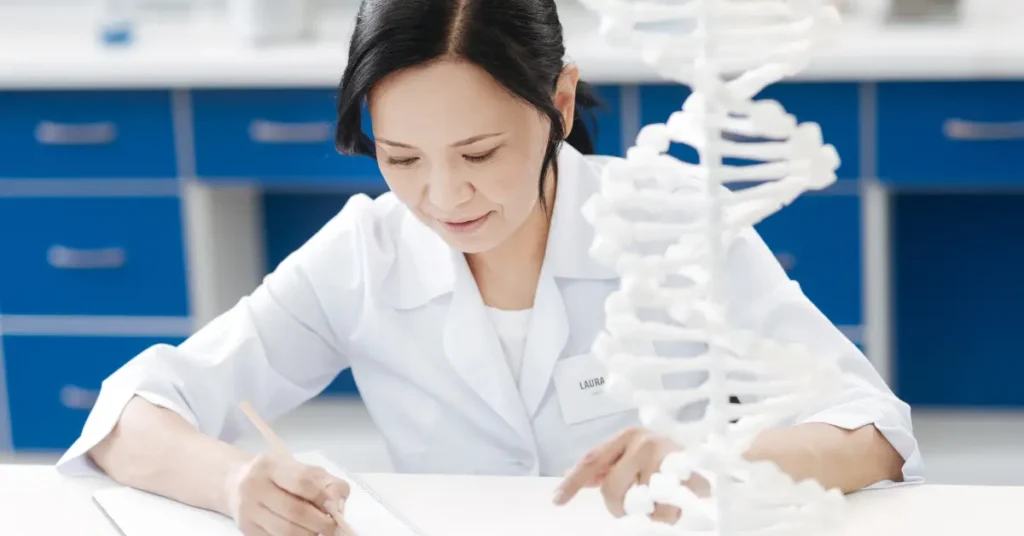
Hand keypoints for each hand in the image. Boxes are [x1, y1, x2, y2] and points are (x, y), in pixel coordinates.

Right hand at [225, 453, 354, 535]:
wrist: (235, 484)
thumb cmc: (276, 476)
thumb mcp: (299, 468)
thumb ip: (325, 482)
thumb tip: (339, 502)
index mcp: (269, 466)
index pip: (302, 482)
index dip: (323, 497)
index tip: (334, 506)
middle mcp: (254, 487)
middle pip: (295, 511)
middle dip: (320, 522)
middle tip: (332, 526)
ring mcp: (247, 511)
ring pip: (285, 531)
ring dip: (309, 534)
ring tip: (318, 531)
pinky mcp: (246, 530)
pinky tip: (303, 533)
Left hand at [553, 427, 684, 523]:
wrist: (710, 450)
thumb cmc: (664, 457)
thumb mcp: (633, 454)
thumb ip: (607, 465)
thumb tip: (575, 474)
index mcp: (626, 437)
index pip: (592, 460)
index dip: (572, 482)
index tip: (557, 500)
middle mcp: (644, 442)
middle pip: (612, 488)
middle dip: (620, 507)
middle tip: (636, 509)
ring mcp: (666, 455)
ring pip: (640, 502)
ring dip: (649, 514)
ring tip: (660, 506)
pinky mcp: (688, 472)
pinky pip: (667, 507)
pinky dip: (668, 515)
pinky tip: (674, 507)